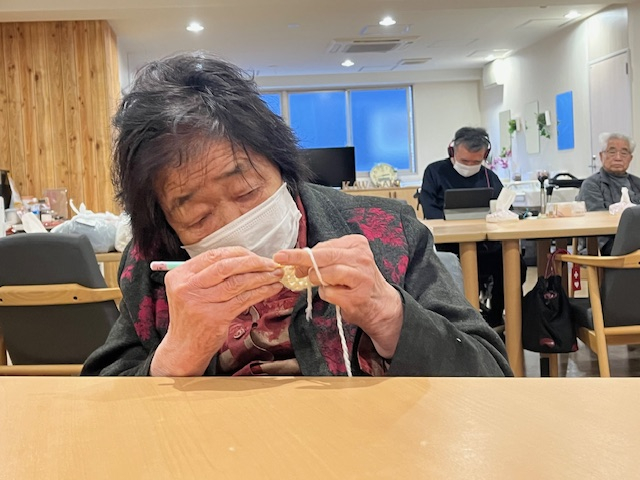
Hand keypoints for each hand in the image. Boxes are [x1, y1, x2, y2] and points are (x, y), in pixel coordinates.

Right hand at [151, 247, 283, 375]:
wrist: (184, 348)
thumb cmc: (192, 317)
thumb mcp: (189, 290)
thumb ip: (208, 273)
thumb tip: (244, 259)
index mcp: (180, 275)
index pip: (214, 255)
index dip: (239, 254)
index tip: (256, 256)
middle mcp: (188, 287)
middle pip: (227, 266)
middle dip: (254, 262)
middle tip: (271, 263)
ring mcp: (201, 303)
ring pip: (238, 282)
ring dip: (262, 277)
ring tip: (276, 275)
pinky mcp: (216, 317)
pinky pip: (244, 299)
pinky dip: (261, 292)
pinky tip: (271, 289)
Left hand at [273, 235, 402, 358]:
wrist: (380, 304)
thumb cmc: (356, 281)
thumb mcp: (344, 262)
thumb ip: (324, 259)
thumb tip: (296, 264)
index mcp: (357, 244)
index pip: (324, 246)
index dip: (303, 254)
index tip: (285, 256)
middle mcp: (361, 257)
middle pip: (322, 256)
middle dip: (298, 258)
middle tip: (280, 257)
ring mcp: (361, 276)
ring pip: (324, 274)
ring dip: (318, 281)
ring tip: (328, 285)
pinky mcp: (358, 296)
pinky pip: (329, 293)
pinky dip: (327, 295)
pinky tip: (339, 296)